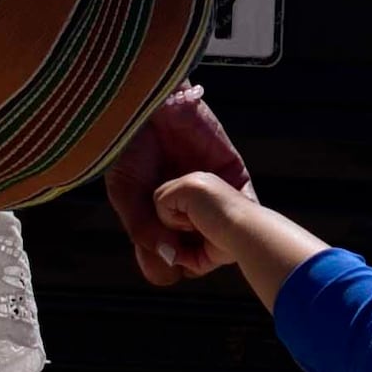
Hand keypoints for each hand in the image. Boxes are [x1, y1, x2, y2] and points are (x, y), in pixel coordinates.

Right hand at [105, 85, 249, 285]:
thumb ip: (143, 228)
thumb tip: (170, 262)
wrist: (151, 106)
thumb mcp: (126, 193)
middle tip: (179, 236)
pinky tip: (212, 203)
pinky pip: (245, 203)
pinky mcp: (235, 176)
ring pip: (226, 236)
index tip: (161, 251)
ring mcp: (214, 198)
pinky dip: (235, 210)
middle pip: (202, 256)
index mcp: (160, 226)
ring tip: (189, 214)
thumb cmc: (130, 151)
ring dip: (214, 234)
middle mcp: (191, 217)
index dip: (166, 265)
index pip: (169, 264)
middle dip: (193, 255)